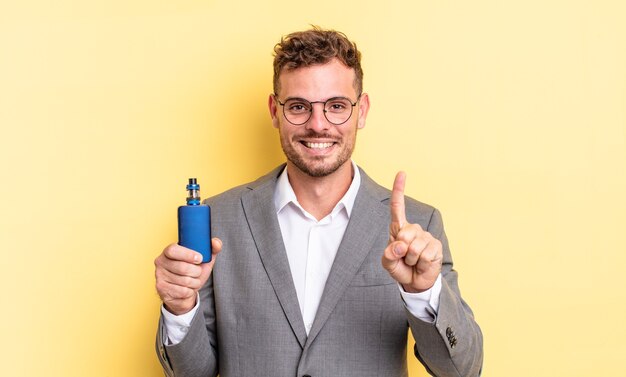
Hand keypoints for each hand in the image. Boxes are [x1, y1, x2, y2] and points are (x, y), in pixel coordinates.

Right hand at [154, 238, 221, 314]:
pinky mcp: (161, 289)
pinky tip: (187, 289)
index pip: (173, 250)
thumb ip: (211, 249)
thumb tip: (215, 243)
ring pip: (184, 281)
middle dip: (196, 272)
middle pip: (182, 267)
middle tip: (198, 272)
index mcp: (169, 251)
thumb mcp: (203, 260)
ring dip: (194, 283)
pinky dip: (190, 291)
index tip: (200, 258)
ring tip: (193, 281)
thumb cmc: (193, 273)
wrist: (185, 293)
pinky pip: (182, 291)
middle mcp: (161, 262)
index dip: (187, 254)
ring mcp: (159, 276)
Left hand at [382, 172, 441, 292]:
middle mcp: (413, 230)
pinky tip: (422, 264)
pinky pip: (425, 255)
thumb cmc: (400, 268)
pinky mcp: (436, 246)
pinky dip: (421, 263)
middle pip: (404, 233)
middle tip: (404, 258)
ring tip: (413, 262)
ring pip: (414, 247)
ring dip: (411, 259)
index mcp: (399, 229)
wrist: (416, 282)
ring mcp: (426, 237)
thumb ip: (388, 255)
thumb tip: (400, 244)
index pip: (398, 207)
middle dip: (401, 249)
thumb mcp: (388, 263)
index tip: (401, 173)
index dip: (399, 190)